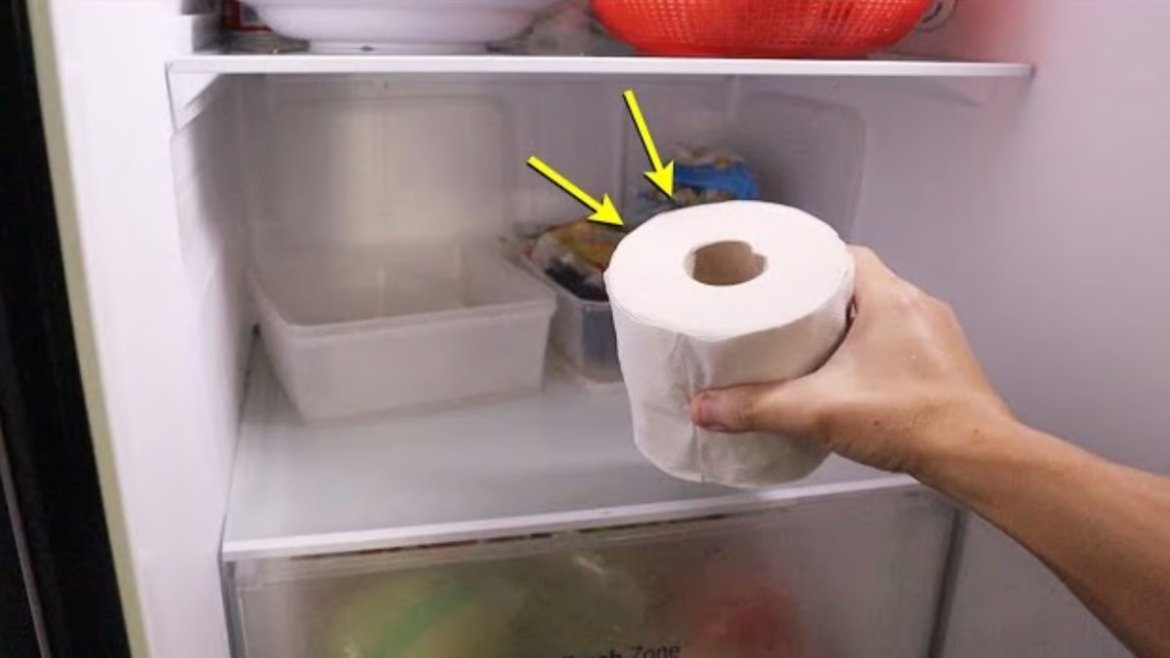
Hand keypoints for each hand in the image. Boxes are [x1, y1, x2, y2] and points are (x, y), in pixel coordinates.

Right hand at [689, 246, 1015, 476]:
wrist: (975, 456)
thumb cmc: (910, 420)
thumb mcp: (817, 411)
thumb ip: (755, 408)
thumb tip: (703, 408)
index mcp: (889, 297)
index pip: (844, 253)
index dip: (808, 259)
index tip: (778, 273)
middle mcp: (917, 304)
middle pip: (859, 280)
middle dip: (821, 294)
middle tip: (783, 311)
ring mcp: (935, 333)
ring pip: (882, 310)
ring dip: (848, 321)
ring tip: (809, 342)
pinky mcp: (944, 361)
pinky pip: (900, 337)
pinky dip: (872, 345)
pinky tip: (849, 372)